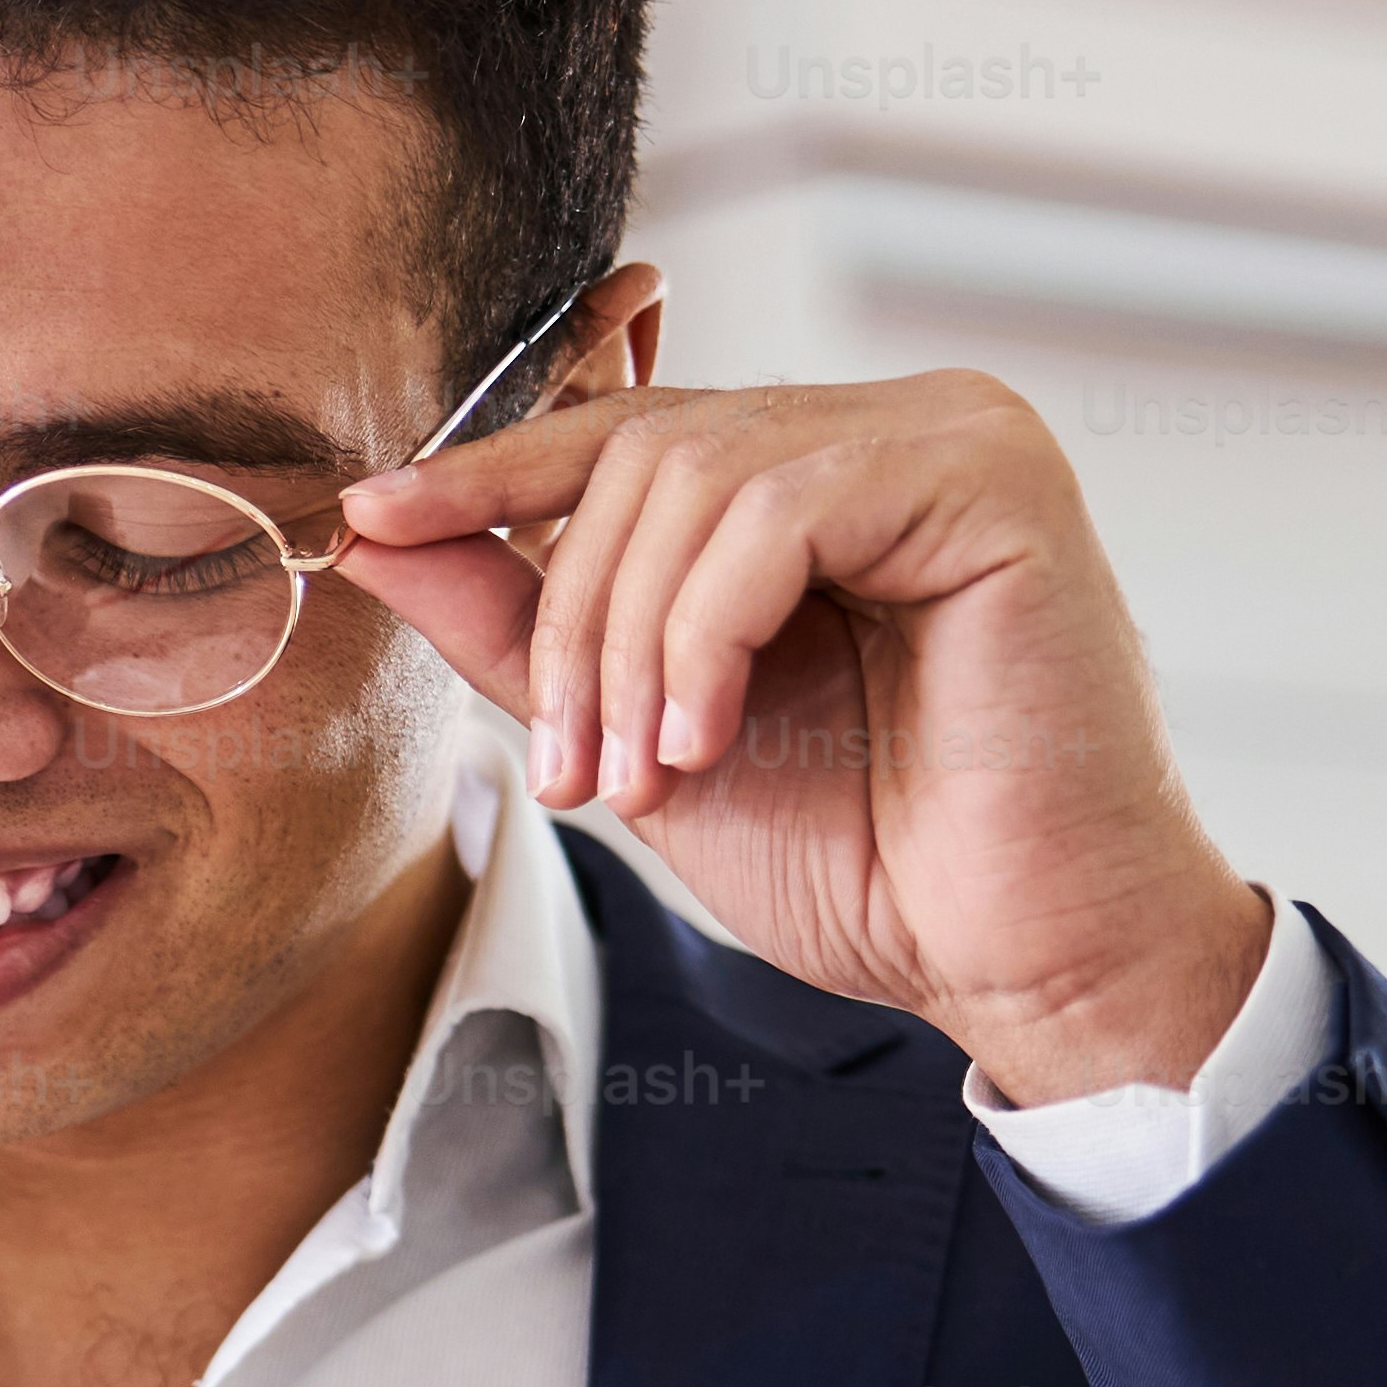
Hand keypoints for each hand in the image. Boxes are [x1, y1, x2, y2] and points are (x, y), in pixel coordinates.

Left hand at [336, 362, 1270, 1105]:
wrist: (1014, 959)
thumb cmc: (866, 859)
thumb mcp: (639, 733)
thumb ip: (519, 625)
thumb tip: (377, 529)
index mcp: (816, 474)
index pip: (621, 429)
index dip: (489, 471)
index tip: (373, 520)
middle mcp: (888, 428)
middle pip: (642, 450)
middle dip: (572, 619)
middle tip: (574, 770)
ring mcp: (951, 437)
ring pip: (697, 475)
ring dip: (630, 645)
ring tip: (646, 775)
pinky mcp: (994, 478)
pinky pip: (781, 509)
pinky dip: (710, 632)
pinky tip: (710, 737)